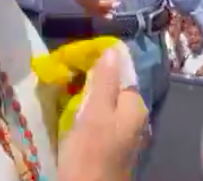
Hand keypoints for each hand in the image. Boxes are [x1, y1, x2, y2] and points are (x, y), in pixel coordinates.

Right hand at [59, 45, 147, 180]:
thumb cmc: (91, 153)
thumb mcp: (95, 113)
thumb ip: (105, 81)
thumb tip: (114, 49)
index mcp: (136, 107)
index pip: (122, 74)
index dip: (101, 65)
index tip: (77, 60)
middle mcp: (136, 120)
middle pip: (114, 91)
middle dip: (93, 83)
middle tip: (67, 77)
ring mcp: (125, 137)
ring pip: (106, 108)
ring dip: (88, 100)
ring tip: (66, 94)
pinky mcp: (112, 150)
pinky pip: (101, 124)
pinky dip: (88, 118)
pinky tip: (73, 119)